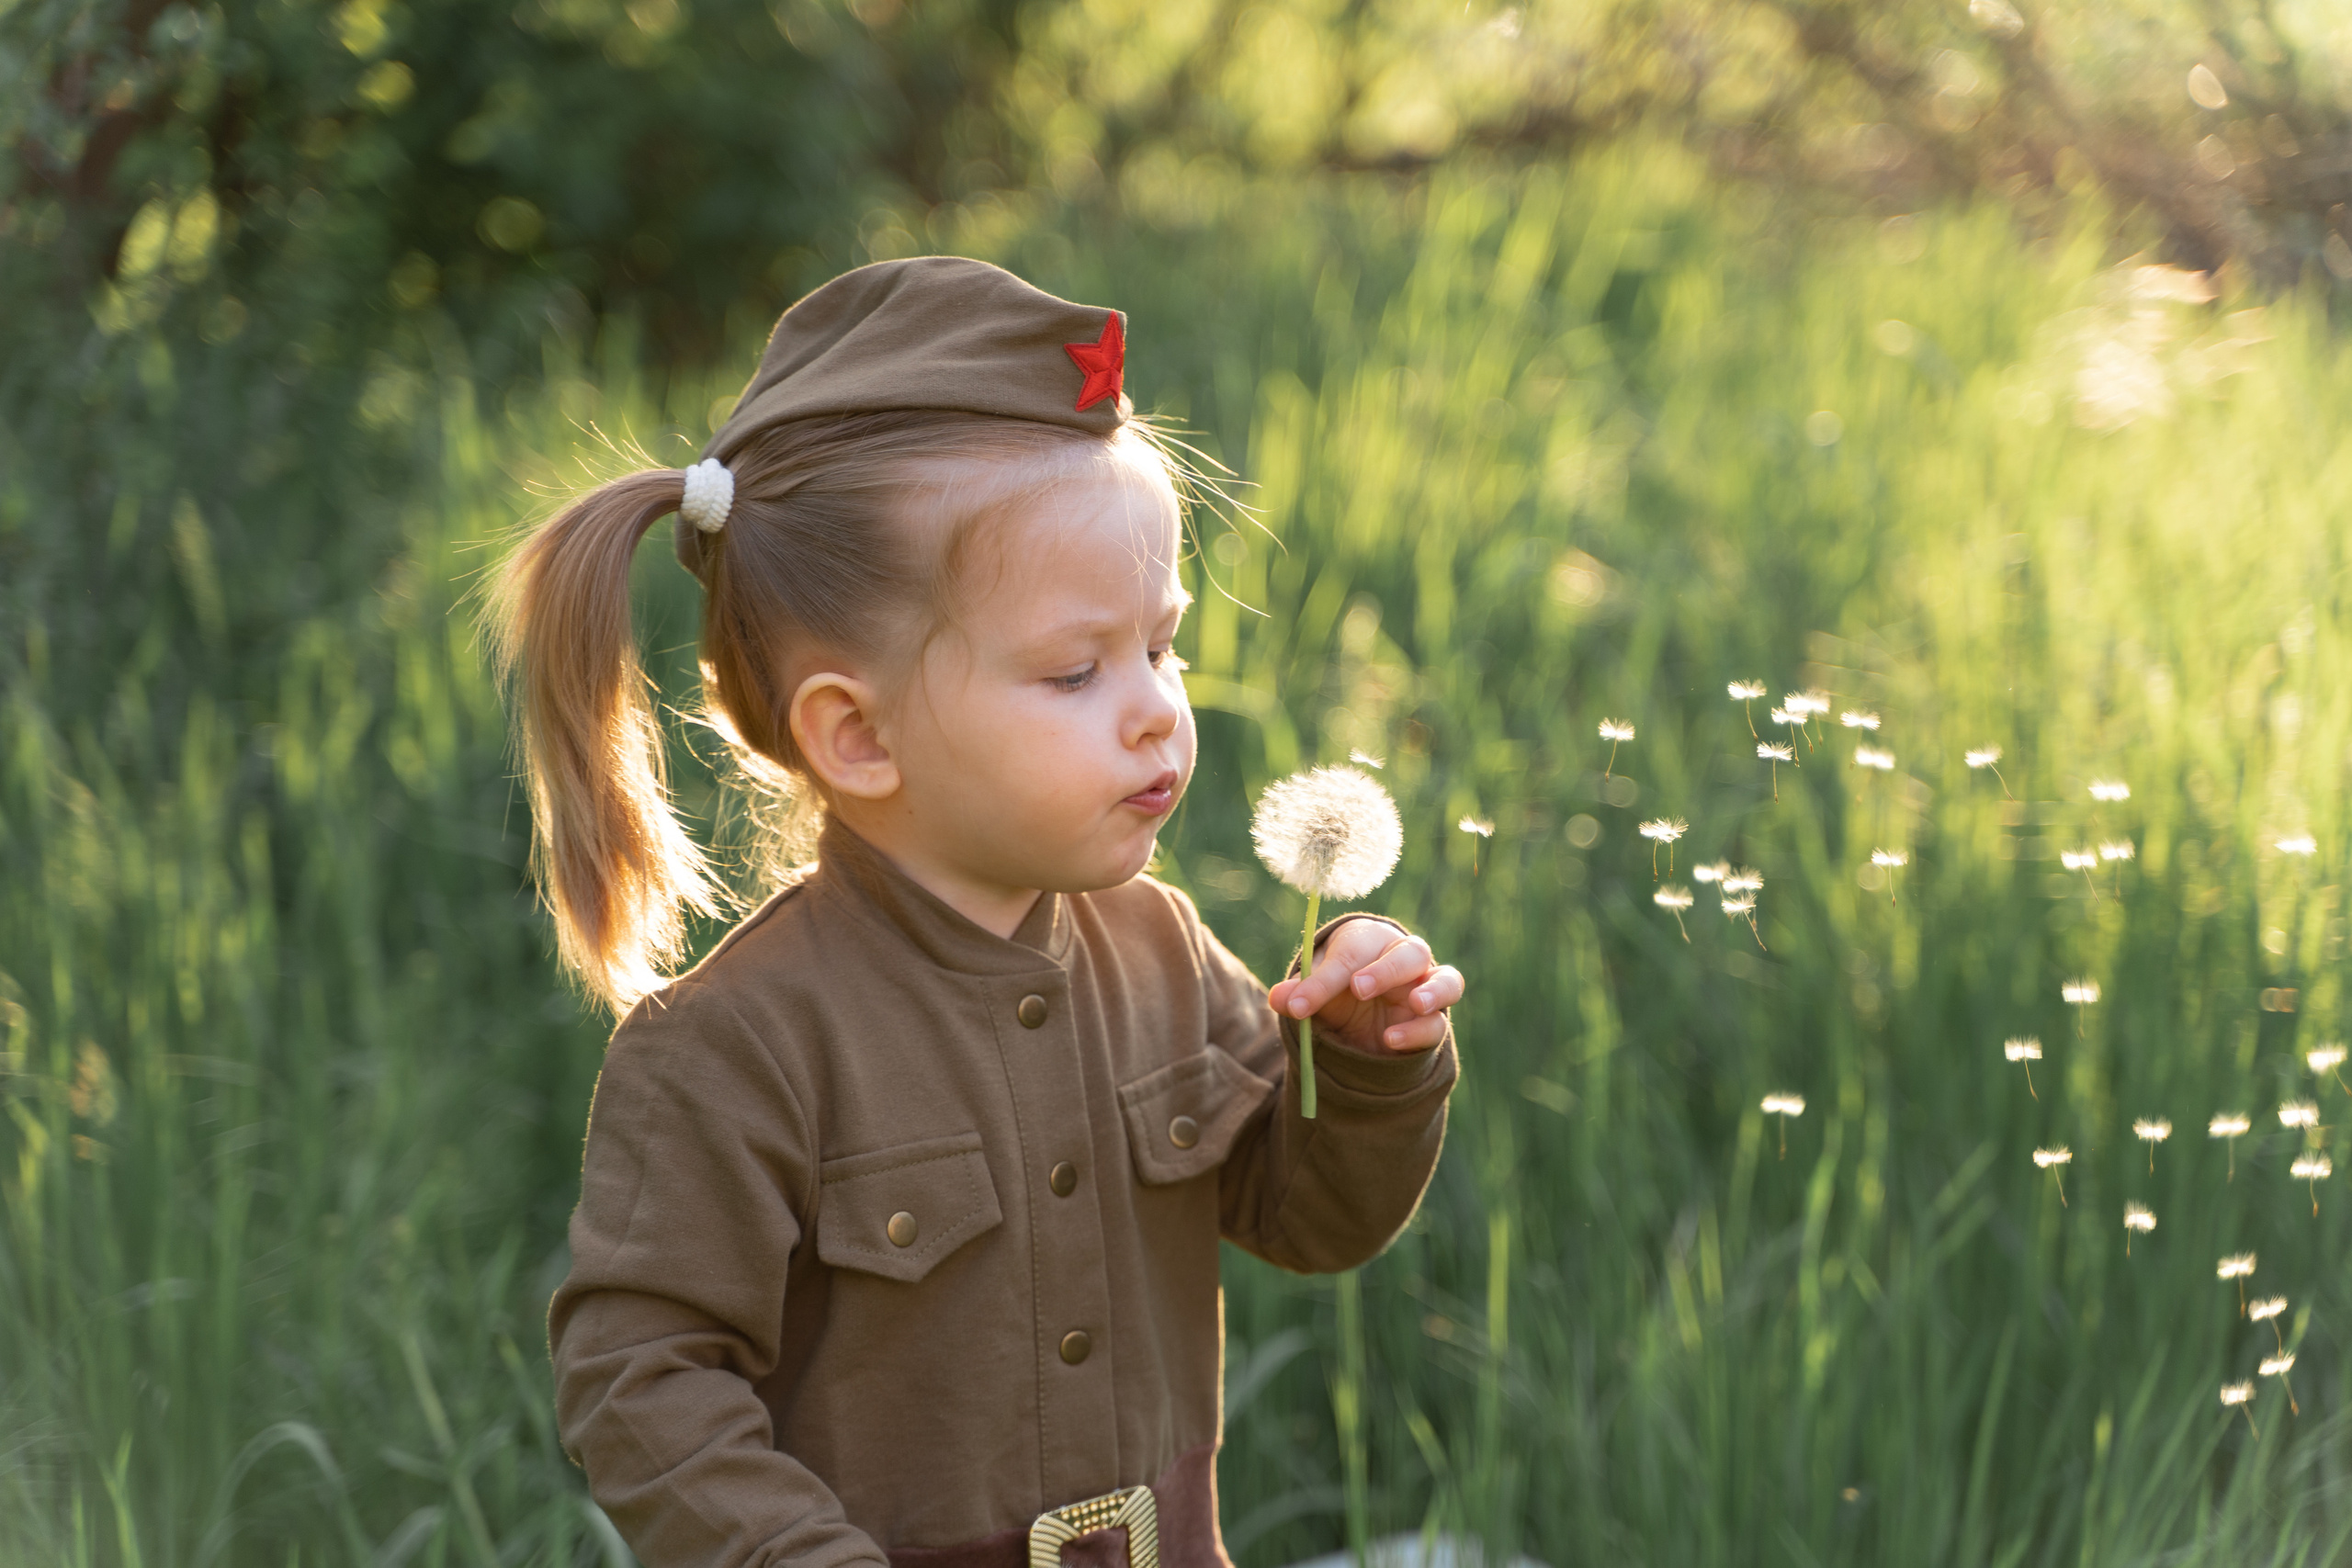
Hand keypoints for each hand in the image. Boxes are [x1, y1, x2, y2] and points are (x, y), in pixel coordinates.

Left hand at [1265, 918, 1463, 1055]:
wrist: (1358, 1019)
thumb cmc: (1336, 991)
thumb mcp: (1314, 991)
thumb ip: (1299, 993)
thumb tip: (1278, 998)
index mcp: (1370, 940)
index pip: (1353, 950)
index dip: (1326, 977)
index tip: (1299, 1004)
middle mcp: (1405, 958)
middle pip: (1410, 952)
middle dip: (1385, 970)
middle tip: (1358, 989)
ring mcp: (1425, 990)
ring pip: (1447, 980)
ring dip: (1434, 991)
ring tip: (1416, 1003)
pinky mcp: (1433, 1022)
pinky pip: (1438, 1024)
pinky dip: (1419, 1031)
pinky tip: (1391, 1040)